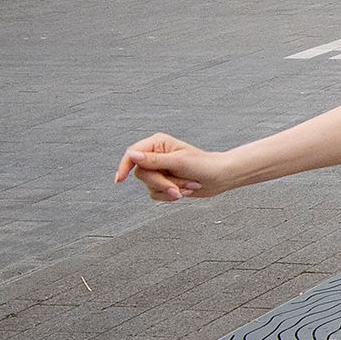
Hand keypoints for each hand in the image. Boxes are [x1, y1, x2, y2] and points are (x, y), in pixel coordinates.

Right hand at [116, 133, 230, 200]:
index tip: (119, 179)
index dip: (124, 166)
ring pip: (149, 186)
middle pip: (141, 174)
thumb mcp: (179, 161)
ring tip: (188, 185)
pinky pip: (155, 194)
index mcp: (158, 143)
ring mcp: (158, 170)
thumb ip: (154, 160)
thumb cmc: (204, 165)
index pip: (133, 154)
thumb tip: (131, 155)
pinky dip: (170, 196)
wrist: (220, 177)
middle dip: (161, 183)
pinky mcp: (163, 182)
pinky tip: (185, 189)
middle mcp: (155, 155)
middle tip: (177, 188)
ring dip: (170, 189)